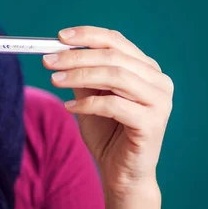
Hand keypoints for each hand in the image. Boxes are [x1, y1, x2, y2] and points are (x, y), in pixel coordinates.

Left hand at [42, 26, 172, 197]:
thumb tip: (58, 51)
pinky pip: (114, 105)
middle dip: (76, 57)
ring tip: (55, 81)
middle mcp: (158, 81)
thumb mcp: (90, 95)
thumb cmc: (107, 132)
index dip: (87, 35)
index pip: (115, 41)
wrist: (122, 173)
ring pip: (115, 76)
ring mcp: (159, 102)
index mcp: (146, 68)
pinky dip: (87, 104)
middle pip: (113, 57)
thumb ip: (82, 74)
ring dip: (79, 76)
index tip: (59, 37)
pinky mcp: (152, 123)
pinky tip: (69, 108)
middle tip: (48, 61)